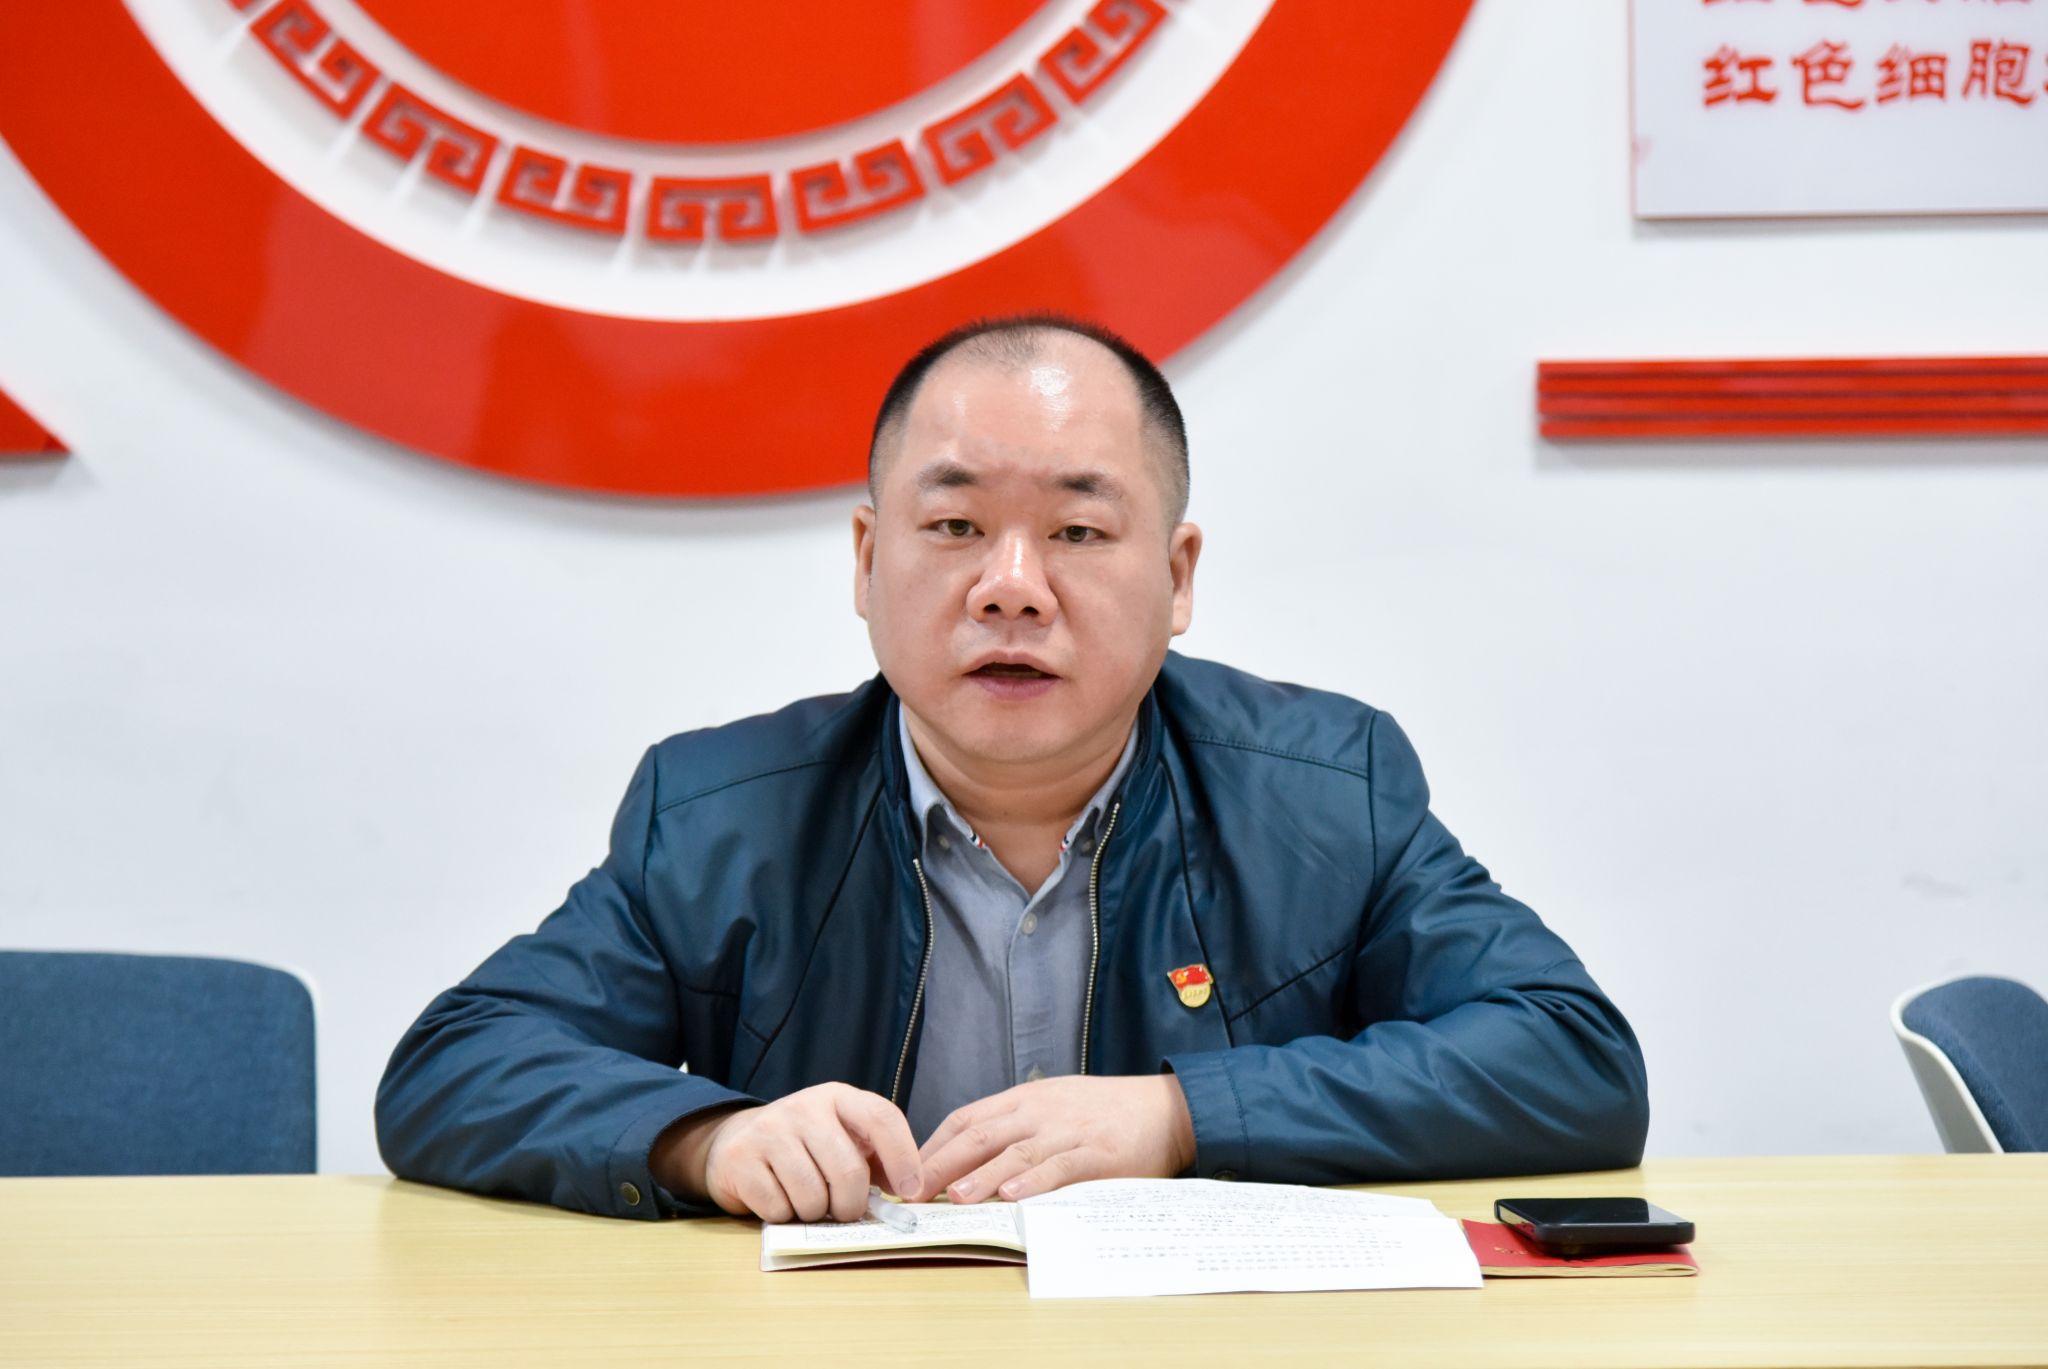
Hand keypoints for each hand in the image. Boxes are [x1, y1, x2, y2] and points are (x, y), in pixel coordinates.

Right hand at [650, 1084, 920, 1222]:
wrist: (739, 1142)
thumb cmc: (806, 1146)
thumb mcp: (844, 1138)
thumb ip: (878, 1159)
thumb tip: (911, 1190)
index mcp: (838, 1098)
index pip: (882, 1118)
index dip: (903, 1157)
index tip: (911, 1191)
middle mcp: (804, 1107)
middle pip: (848, 1171)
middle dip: (851, 1205)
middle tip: (844, 1210)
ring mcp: (769, 1131)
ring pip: (812, 1197)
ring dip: (815, 1213)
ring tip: (808, 1201)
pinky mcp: (741, 1159)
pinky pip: (778, 1208)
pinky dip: (784, 1216)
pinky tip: (780, 1199)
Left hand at [910, 1074, 1195, 1203]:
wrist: (1165, 1108)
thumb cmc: (1105, 1111)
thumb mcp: (1054, 1105)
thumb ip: (1015, 1125)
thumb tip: (968, 1158)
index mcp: (1025, 1099)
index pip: (967, 1119)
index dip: (934, 1146)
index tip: (906, 1173)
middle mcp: (1039, 1111)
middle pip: (981, 1135)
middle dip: (943, 1164)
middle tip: (913, 1192)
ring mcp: (1067, 1131)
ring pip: (1015, 1151)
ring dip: (982, 1174)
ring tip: (955, 1196)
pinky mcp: (1097, 1152)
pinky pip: (1061, 1167)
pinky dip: (1036, 1181)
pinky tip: (1014, 1195)